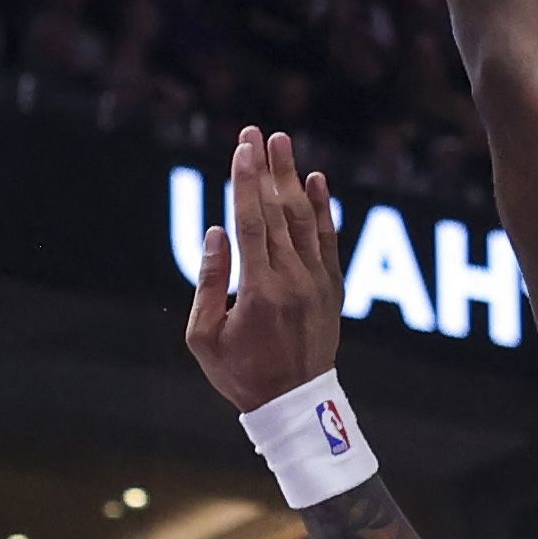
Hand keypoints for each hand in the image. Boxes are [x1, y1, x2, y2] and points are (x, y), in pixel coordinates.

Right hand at [185, 126, 345, 418]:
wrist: (296, 406)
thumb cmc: (242, 374)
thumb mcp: (205, 338)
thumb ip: (208, 283)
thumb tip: (216, 231)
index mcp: (258, 291)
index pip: (251, 222)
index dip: (245, 182)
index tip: (241, 148)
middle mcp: (292, 280)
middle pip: (279, 212)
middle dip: (266, 169)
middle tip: (257, 132)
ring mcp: (317, 283)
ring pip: (305, 220)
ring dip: (293, 178)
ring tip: (283, 143)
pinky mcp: (332, 289)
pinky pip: (330, 241)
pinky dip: (324, 209)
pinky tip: (317, 181)